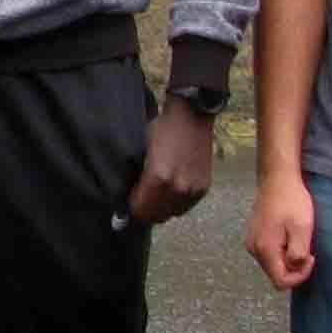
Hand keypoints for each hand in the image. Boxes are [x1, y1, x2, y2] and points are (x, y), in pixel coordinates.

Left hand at [126, 103, 217, 227]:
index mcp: (158, 178)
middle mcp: (178, 188)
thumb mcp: (141, 151)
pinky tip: (170, 193)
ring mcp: (193, 189)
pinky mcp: (203, 187)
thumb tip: (129, 196)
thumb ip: (137, 177)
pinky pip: (186, 207)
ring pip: (172, 214)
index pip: (141, 210)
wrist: (191, 116)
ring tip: (155, 197)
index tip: (127, 204)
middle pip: (157, 216)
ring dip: (162, 209)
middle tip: (140, 202)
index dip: (132, 209)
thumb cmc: (162, 130)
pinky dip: (176, 203)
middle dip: (146, 211)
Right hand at [246, 168, 316, 288]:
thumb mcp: (302, 228)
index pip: (280, 281)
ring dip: (288, 257)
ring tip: (298, 238)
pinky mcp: (255, 235)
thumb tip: (296, 267)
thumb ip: (298, 253)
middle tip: (307, 247)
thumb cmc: (291, 201)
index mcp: (265, 249)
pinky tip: (289, 234)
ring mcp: (252, 242)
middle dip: (294, 267)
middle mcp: (254, 249)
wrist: (277, 179)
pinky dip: (282, 250)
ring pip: (273, 264)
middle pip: (275, 274)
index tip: (310, 257)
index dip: (299, 276)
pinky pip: (269, 253)